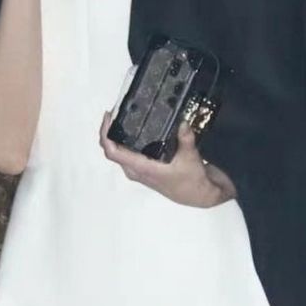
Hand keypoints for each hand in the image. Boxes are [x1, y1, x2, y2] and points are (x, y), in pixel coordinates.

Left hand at [99, 112, 236, 207]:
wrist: (200, 195)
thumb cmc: (192, 180)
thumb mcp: (190, 159)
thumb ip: (186, 140)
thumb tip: (182, 123)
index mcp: (141, 168)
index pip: (113, 152)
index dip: (106, 134)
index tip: (108, 117)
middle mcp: (136, 170)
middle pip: (113, 150)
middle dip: (110, 130)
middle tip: (116, 110)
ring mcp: (139, 170)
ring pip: (120, 151)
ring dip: (117, 134)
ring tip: (123, 114)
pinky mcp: (145, 167)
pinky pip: (128, 153)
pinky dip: (126, 139)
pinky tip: (135, 126)